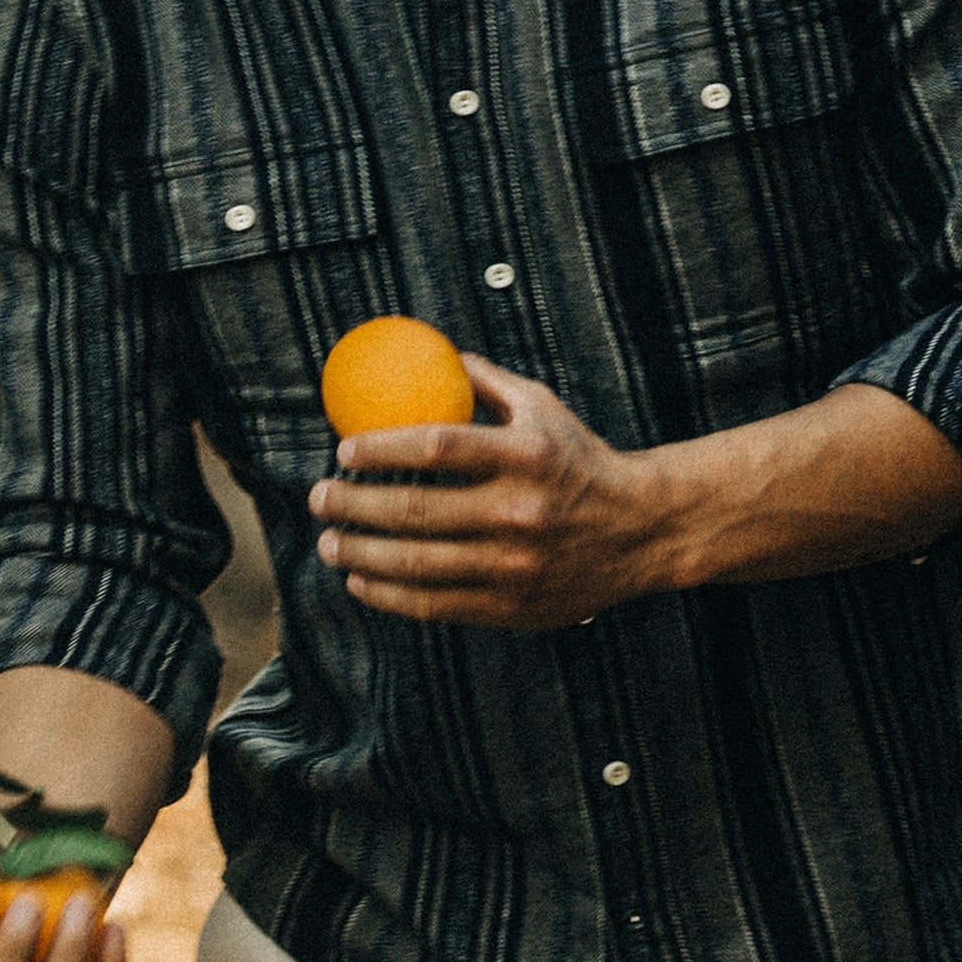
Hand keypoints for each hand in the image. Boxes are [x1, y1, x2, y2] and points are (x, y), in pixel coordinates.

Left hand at [308, 353, 666, 627]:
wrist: (641, 531)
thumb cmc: (580, 460)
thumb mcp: (542, 408)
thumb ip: (485, 382)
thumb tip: (430, 354)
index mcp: (524, 456)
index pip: (436, 447)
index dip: (381, 449)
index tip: (344, 450)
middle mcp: (519, 512)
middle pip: (415, 510)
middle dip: (352, 505)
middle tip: (319, 497)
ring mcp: (515, 565)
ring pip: (417, 564)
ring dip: (359, 554)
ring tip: (330, 542)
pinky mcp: (513, 606)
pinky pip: (436, 605)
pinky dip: (389, 595)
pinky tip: (360, 581)